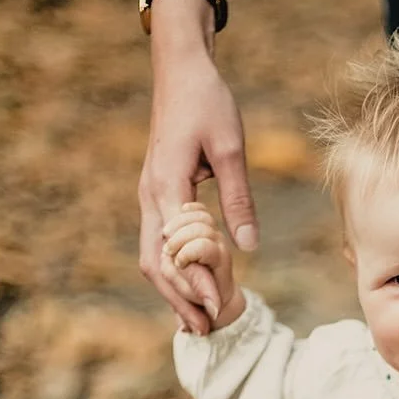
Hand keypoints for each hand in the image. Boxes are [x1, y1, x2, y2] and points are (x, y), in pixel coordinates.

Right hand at [138, 0, 257, 335]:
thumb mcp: (231, 149)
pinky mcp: (157, 196)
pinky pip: (159, 244)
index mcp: (166, 187)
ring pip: (152, 258)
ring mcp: (149, 198)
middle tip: (207, 330)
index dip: (196, 284)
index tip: (219, 308)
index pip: (177, 251)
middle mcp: (150, 197)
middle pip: (154, 264)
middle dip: (178, 300)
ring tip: (198, 320)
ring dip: (173, 291)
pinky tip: (192, 289)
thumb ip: (239, 198)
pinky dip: (173, 272)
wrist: (181, 68)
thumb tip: (248, 248)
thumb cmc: (208, 102)